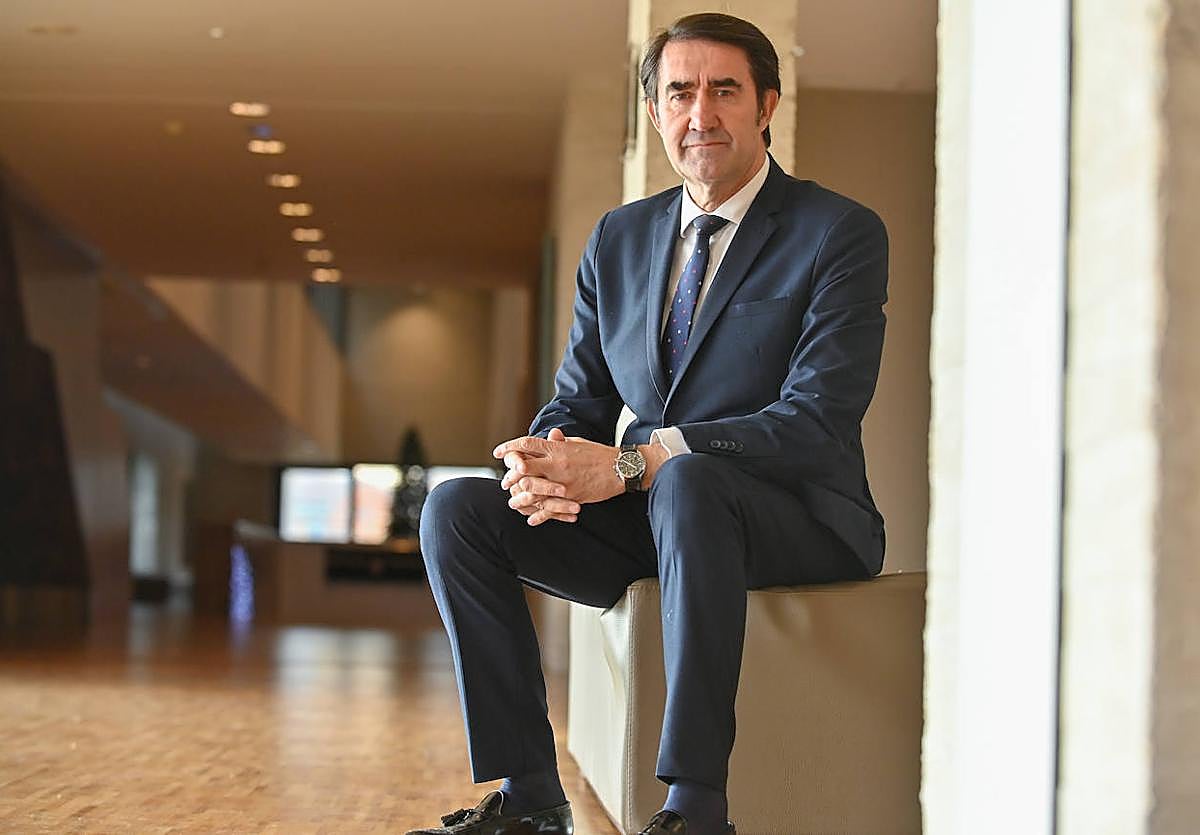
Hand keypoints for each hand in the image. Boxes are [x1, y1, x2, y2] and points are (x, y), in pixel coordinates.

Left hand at [493, 428, 625, 524]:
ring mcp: (563, 483)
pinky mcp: (572, 497)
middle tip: (505, 481)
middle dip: (511, 476)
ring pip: (533, 492)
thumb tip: (549, 437)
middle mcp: (557, 465)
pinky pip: (550, 509)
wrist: (620, 468)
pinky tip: (531, 519)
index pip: (526, 445)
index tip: (498, 452)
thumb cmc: (599, 454)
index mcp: (557, 449)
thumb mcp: (577, 443)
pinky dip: (539, 516)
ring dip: (520, 498)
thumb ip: (560, 442)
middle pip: (524, 469)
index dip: (509, 448)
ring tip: (513, 501)